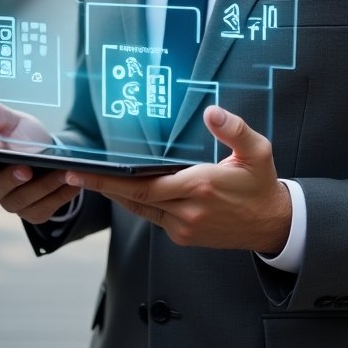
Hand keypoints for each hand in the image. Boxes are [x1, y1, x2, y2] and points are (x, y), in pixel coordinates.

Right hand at [0, 94, 80, 224]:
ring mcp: (14, 202)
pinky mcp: (34, 213)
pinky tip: (71, 182)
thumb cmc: (29, 138)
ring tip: (60, 172)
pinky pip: (43, 209)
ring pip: (21, 201)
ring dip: (42, 186)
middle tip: (26, 168)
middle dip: (11, 178)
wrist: (56, 153)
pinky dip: (58, 196)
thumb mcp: (16, 122)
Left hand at [65, 106, 291, 252]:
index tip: (87, 171)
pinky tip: (129, 190)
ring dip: (118, 196)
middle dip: (103, 186)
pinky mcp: (185, 236)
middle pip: (135, 200)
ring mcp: (185, 228)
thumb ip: (234, 129)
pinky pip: (154, 218)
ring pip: (141, 211)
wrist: (273, 225)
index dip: (112, 179)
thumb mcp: (257, 151)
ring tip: (95, 179)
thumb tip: (212, 111)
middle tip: (75, 175)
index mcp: (200, 186)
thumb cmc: (262, 185)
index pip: (145, 185)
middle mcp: (188, 211)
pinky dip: (139, 204)